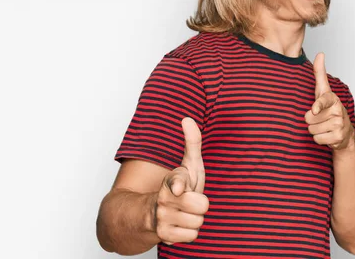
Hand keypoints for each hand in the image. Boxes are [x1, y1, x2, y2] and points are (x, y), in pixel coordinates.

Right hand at [153, 117, 208, 244]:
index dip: (180, 185)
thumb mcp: (188, 164)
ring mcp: (162, 218)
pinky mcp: (163, 236)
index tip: (178, 189)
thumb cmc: (178, 187)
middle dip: (201, 204)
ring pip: (198, 222)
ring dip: (195, 219)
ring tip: (185, 213)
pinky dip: (189, 232)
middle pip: (202, 206)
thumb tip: (187, 118)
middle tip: (191, 201)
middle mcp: (164, 199)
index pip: (178, 181)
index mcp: (171, 180)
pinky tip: (180, 225)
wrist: (152, 215)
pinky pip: (192, 236)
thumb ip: (192, 142)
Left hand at [305, 53, 354, 150]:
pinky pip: (317, 139)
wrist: (345, 132)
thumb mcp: (323, 91)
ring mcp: (339, 125)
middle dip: (311, 121)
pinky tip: (327, 135)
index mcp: (332, 100)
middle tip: (321, 119)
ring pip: (312, 130)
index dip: (318, 106)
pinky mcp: (338, 138)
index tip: (314, 110)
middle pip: (309, 119)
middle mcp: (338, 111)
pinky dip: (320, 139)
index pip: (323, 101)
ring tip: (324, 126)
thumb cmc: (330, 109)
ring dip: (315, 130)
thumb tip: (320, 53)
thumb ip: (320, 73)